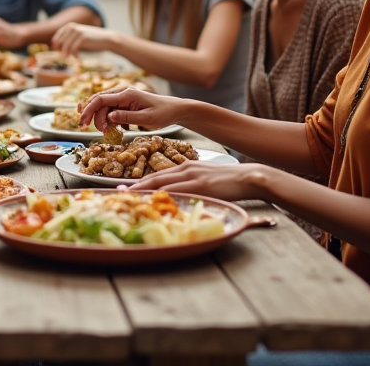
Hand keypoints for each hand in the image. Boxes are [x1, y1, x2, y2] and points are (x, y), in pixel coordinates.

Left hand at [51, 22, 112, 55]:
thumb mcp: (78, 37)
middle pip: (59, 43)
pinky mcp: (83, 37)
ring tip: (70, 59)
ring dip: (66, 55)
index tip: (60, 54)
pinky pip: (73, 49)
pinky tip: (77, 58)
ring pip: (65, 46)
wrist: (106, 39)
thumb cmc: (91, 40)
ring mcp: (77, 32)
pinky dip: (73, 55)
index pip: (55, 39)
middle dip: (60, 52)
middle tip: (65, 58)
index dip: (56, 48)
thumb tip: (56, 48)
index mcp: (69, 26)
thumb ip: (68, 39)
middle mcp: (72, 27)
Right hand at [79, 85, 186, 132]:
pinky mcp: (124, 103)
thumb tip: (109, 117)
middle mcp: (122, 93)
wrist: (174, 110)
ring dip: (102, 120)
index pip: (101, 99)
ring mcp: (123, 98)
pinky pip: (111, 110)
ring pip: (104, 107)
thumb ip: (127, 117)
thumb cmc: (163, 113)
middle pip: (99, 103)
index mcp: (126, 94)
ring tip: (108, 132)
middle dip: (93, 117)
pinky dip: (109, 120)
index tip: (83, 123)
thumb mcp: (147, 118)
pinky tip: (116, 129)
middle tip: (95, 132)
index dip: (89, 110)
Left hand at [127, 160, 266, 203]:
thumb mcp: (206, 178)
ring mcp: (192, 177)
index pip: (159, 175)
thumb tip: (179, 193)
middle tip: (120, 193)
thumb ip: (191, 183)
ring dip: (144, 191)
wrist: (250, 176)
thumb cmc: (230, 180)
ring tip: (129, 198)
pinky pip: (177, 191)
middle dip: (136, 186)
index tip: (127, 188)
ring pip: (162, 184)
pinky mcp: (201, 186)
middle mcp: (186, 170)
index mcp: (186, 167)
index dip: (141, 183)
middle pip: (155, 178)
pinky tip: (153, 201)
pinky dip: (163, 196)